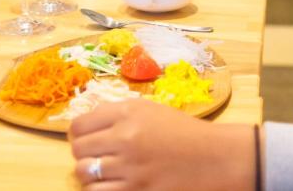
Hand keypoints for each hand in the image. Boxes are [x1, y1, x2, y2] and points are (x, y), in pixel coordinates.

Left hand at [69, 100, 256, 190]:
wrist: (214, 158)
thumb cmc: (182, 131)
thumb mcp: (149, 110)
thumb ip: (116, 113)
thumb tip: (86, 123)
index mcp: (127, 114)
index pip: (79, 125)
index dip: (78, 132)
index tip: (84, 137)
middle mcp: (125, 139)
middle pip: (78, 149)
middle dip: (82, 153)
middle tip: (95, 155)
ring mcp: (130, 169)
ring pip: (84, 174)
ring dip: (88, 174)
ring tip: (100, 172)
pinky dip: (98, 190)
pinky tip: (109, 186)